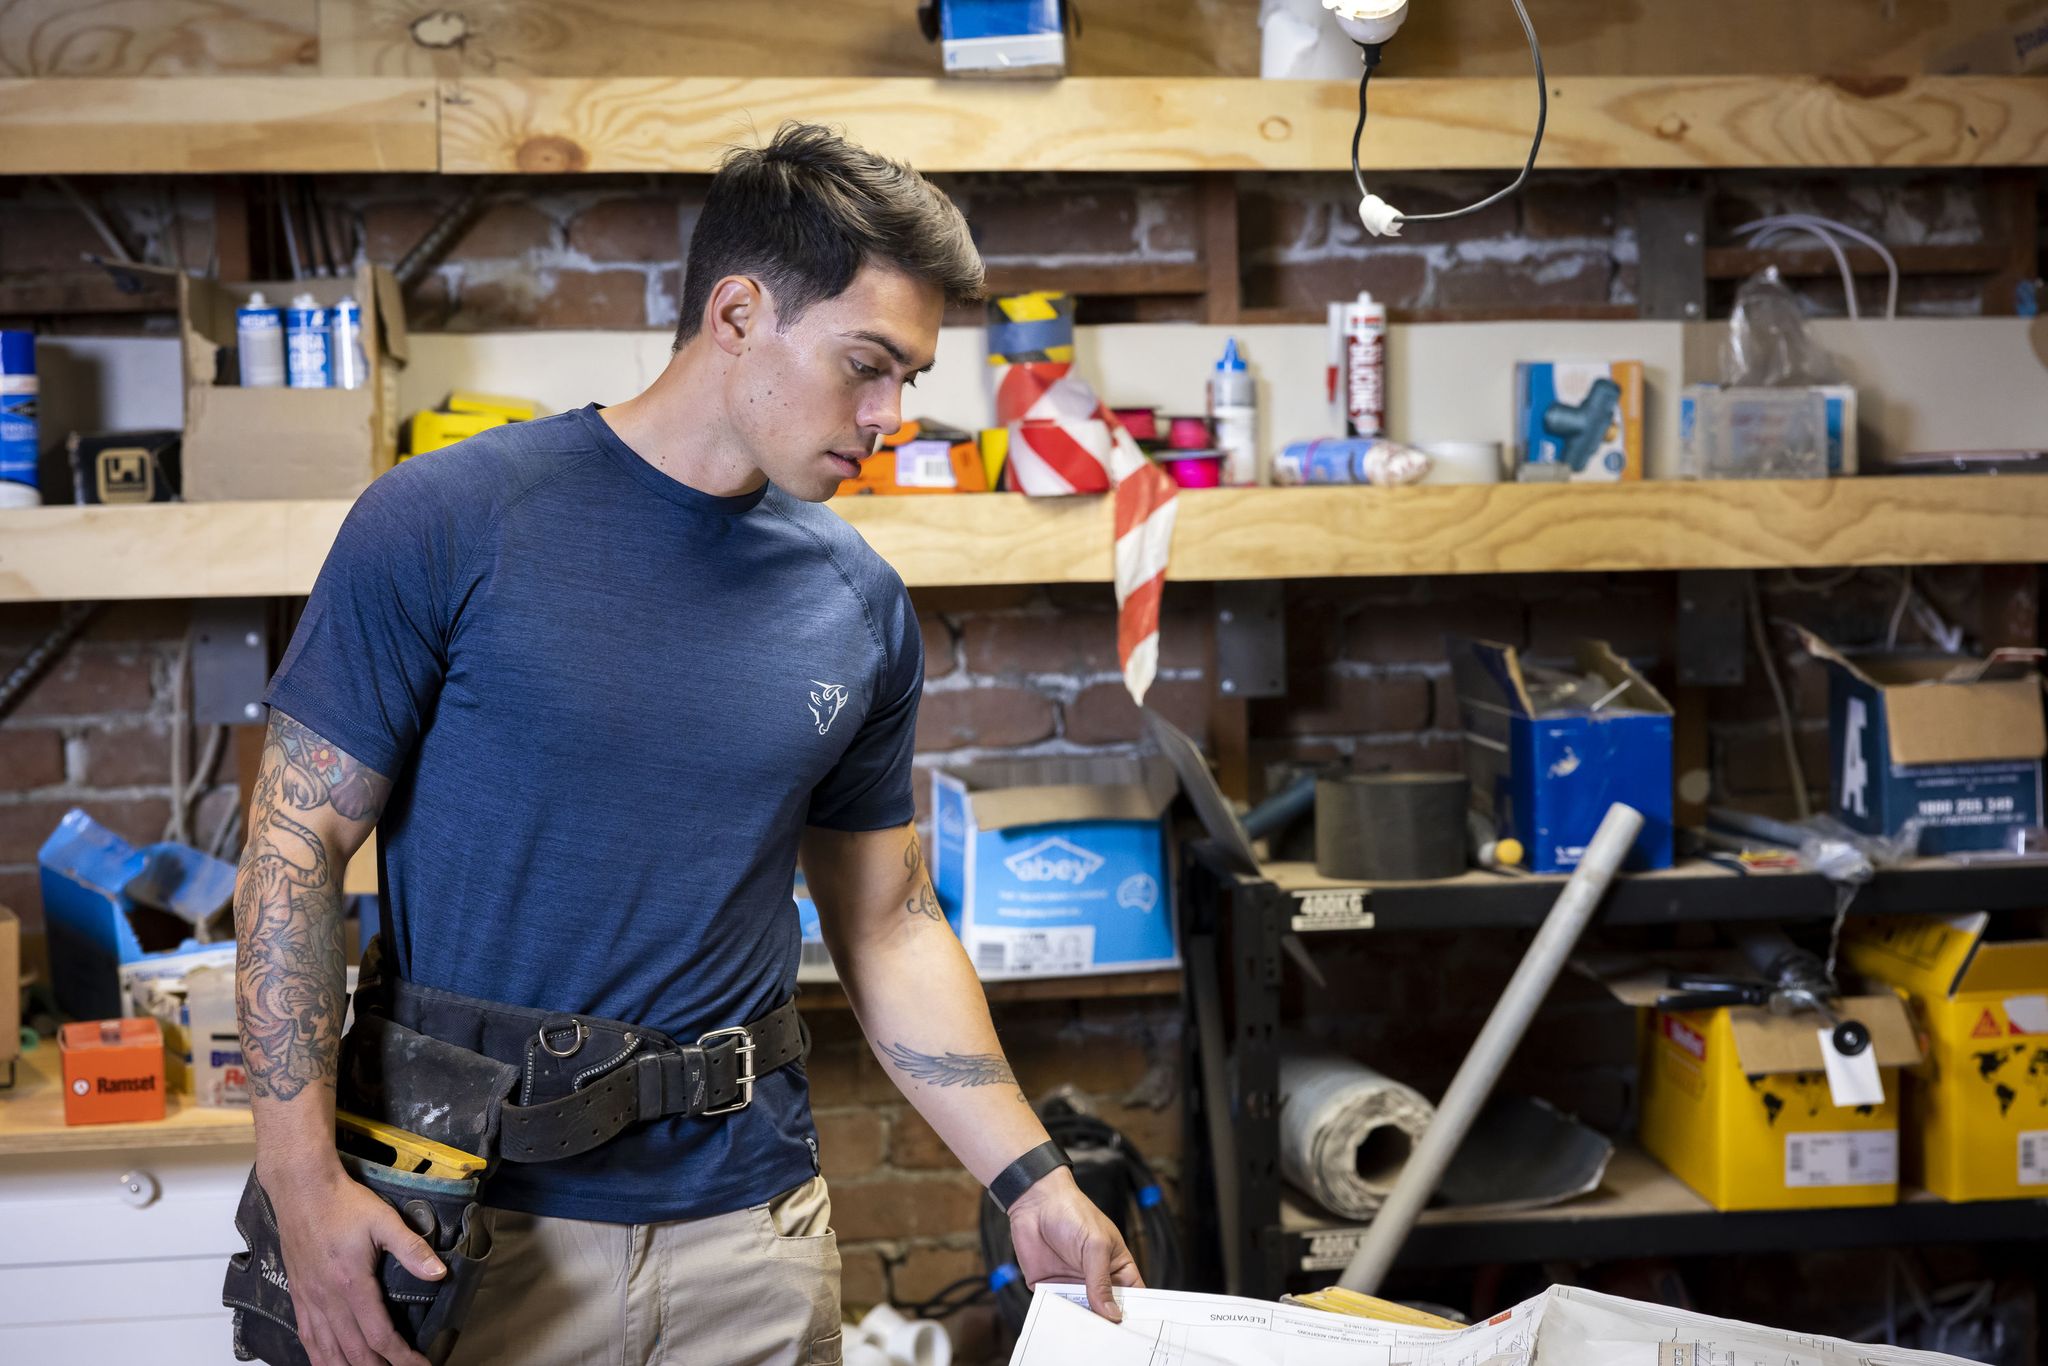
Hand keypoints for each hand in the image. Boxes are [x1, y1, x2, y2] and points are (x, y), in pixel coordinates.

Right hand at [262, 1158, 445, 1365]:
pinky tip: (329, 1362)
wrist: (302, 1190)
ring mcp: (310, 1300)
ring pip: (327, 1351)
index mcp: (352, 1285)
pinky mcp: (299, 1295)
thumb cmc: (343, 1203)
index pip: (380, 1335)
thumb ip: (412, 1249)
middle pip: (354, 1352)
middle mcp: (328, 1300)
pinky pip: (307, 1337)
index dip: (402, 1357)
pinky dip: (320, 1357)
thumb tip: (439, 1273)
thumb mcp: (385, 1221)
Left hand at [1006, 1168, 1143, 1321]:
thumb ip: (1101, 1281)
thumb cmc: (1072, 1212)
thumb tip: (1112, 1314)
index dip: (1136, 1312)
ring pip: (1082, 1315)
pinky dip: (1059, 1318)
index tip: (1136, 1329)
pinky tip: (1063, 1323)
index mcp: (1116, 1267)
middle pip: (1107, 1311)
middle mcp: (1096, 1279)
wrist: (1034, 1201)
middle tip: (1110, 1338)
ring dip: (1084, 1324)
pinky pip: (1056, 1310)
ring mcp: (1073, 1284)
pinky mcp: (1049, 1288)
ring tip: (1087, 1334)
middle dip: (1108, 1324)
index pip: (1132, 1296)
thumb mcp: (1095, 1245)